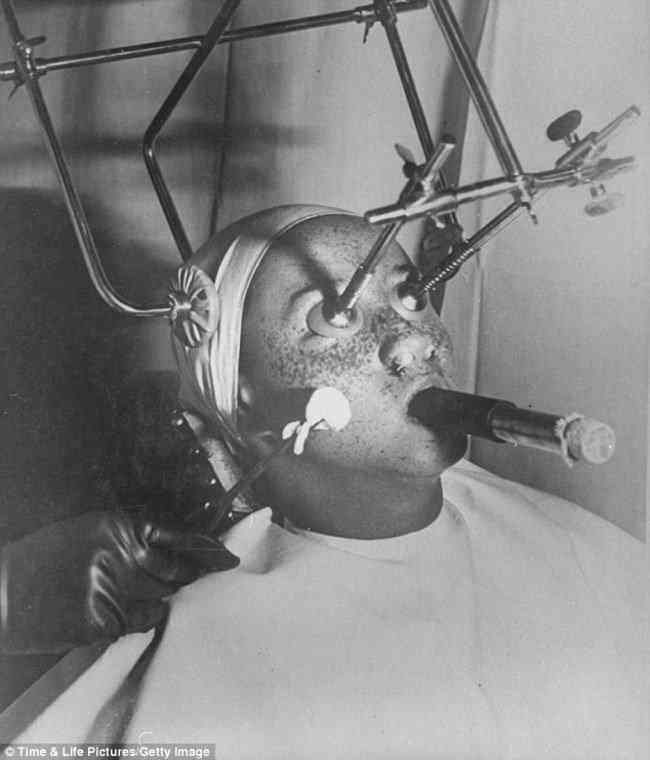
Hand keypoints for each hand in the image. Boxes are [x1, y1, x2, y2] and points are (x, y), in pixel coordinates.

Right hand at [0, 510, 238, 653]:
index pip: (177, 536)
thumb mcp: (89, 531)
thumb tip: (169, 549)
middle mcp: (121, 554)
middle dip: (187, 574)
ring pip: (164, 595)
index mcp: (117, 525)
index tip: (227, 554)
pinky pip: (144, 619)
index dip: (207, 546)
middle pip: (176, 569)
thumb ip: (130, 537)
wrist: (4, 592)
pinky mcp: (106, 620)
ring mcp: (115, 588)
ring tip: (144, 591)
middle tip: (194, 575)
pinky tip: (127, 610)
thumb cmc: (44, 559)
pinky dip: (143, 616)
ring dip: (162, 595)